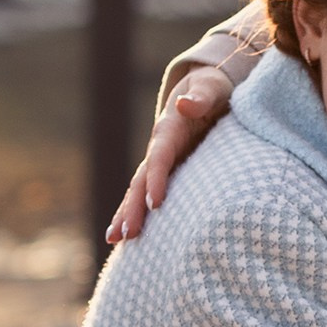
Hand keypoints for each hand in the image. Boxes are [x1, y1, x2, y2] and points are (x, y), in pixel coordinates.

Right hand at [103, 69, 232, 244]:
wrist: (201, 90)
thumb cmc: (211, 89)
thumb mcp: (210, 87)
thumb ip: (200, 96)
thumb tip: (185, 103)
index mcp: (169, 129)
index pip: (161, 157)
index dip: (157, 179)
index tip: (155, 203)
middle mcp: (158, 147)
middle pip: (141, 179)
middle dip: (133, 206)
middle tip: (129, 233)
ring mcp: (159, 161)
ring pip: (138, 190)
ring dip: (126, 214)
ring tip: (115, 239)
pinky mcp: (164, 171)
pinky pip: (146, 194)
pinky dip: (135, 212)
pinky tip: (126, 237)